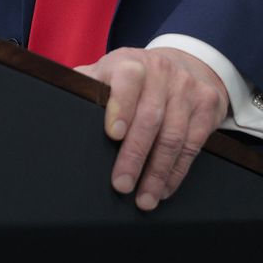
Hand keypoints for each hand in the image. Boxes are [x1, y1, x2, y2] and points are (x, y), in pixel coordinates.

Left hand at [78, 47, 230, 210]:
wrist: (185, 63)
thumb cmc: (134, 77)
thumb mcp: (110, 71)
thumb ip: (87, 84)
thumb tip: (54, 100)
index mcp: (131, 62)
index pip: (127, 80)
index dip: (121, 107)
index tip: (112, 134)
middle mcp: (162, 72)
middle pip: (150, 117)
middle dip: (135, 155)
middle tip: (121, 185)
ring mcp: (187, 88)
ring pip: (174, 136)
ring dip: (157, 172)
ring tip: (144, 199)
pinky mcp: (207, 105)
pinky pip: (193, 144)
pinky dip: (177, 171)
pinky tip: (163, 188)